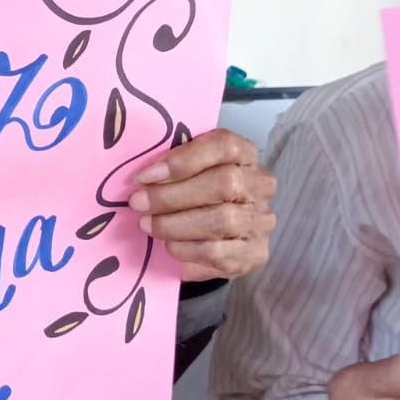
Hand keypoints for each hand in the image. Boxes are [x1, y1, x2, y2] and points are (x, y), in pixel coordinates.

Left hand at [127, 128, 275, 280]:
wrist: (211, 243)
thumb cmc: (193, 198)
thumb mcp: (184, 174)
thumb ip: (172, 168)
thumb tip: (144, 177)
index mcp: (244, 154)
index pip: (226, 146)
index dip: (184, 159)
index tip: (145, 175)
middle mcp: (260, 184)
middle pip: (224, 183)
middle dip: (172, 195)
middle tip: (138, 203)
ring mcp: (261, 220)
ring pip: (221, 219)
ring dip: (175, 224)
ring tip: (147, 224)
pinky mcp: (255, 253)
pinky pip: (218, 252)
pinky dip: (186, 248)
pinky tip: (169, 245)